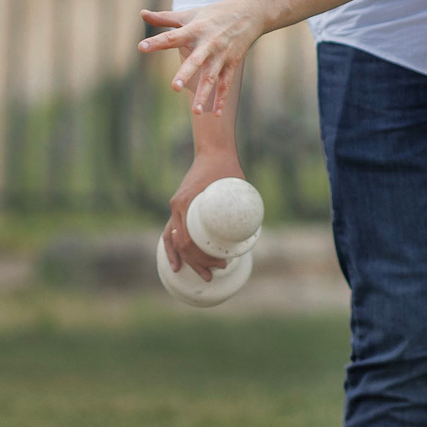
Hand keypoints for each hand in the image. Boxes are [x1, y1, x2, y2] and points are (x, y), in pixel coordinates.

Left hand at [139, 0, 262, 115]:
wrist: (249, 13)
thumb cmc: (213, 14)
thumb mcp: (189, 15)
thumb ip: (164, 18)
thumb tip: (141, 13)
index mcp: (194, 30)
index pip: (172, 36)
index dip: (156, 42)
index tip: (141, 47)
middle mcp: (208, 44)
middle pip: (195, 61)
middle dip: (186, 74)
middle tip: (174, 87)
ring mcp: (221, 55)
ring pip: (211, 77)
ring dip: (204, 94)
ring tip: (196, 111)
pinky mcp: (232, 63)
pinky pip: (226, 84)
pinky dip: (222, 99)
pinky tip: (215, 114)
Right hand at [163, 149, 241, 278]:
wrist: (213, 151)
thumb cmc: (227, 168)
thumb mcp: (238, 186)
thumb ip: (243, 206)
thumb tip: (254, 232)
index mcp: (186, 202)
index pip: (188, 239)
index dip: (202, 257)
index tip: (220, 263)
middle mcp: (177, 207)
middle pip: (181, 244)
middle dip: (197, 263)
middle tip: (214, 274)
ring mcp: (176, 207)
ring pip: (174, 241)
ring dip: (186, 260)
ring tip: (201, 275)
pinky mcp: (179, 208)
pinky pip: (171, 232)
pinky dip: (173, 248)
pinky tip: (178, 264)